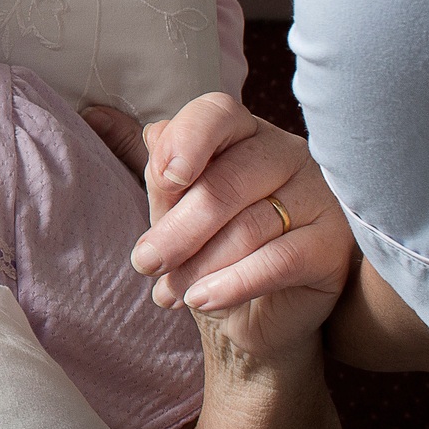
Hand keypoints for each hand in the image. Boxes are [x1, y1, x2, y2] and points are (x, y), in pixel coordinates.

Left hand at [129, 93, 354, 366]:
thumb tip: (94, 115)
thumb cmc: (207, 247)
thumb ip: (154, 167)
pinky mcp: (334, 245)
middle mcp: (286, 153)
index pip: (217, 113)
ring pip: (250, 225)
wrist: (249, 314)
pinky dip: (233, 283)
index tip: (165, 179)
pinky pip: (279, 260)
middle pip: (227, 180)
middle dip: (177, 229)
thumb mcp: (172, 207)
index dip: (189, 140)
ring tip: (168, 293)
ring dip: (198, 265)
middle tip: (144, 263)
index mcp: (243, 131)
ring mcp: (318, 196)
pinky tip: (202, 300)